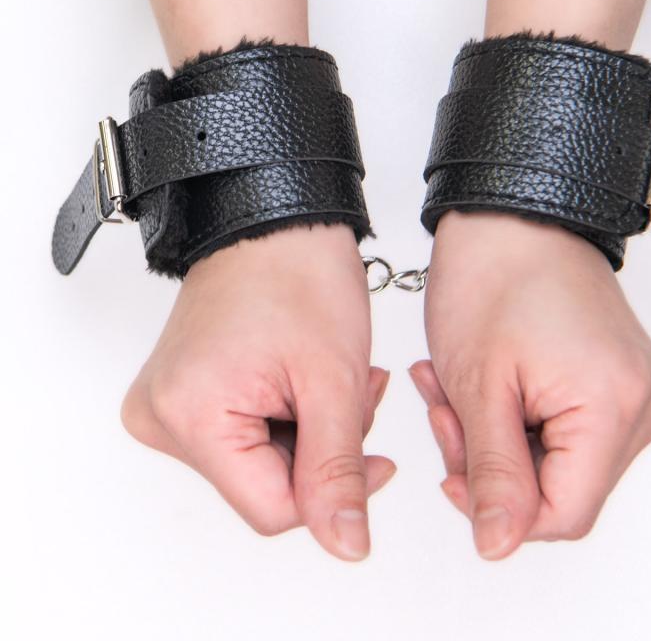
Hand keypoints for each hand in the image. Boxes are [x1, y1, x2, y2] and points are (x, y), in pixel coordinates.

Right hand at [121, 223, 394, 560]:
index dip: (335, 491)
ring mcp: (167, 405)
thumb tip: (346, 545)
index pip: (273, 510)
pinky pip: (245, 435)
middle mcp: (161, 417)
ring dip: (310, 430)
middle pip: (266, 485)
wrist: (275, 220)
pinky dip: (287, 416)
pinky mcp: (183, 394)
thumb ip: (338, 471)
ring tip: (330, 377)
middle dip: (324, 449)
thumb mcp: (333, 381)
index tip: (375, 456)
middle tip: (353, 393)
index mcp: (189, 416)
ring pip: (261, 462)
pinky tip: (305, 378)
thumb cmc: (299, 274)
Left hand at [410, 211, 650, 559]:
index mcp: (616, 405)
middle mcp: (645, 402)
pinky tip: (488, 385)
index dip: (500, 509)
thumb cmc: (492, 274)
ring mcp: (640, 390)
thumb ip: (492, 474)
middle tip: (447, 413)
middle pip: (561, 488)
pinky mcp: (623, 381)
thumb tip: (498, 544)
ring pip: (559, 462)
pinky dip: (519, 419)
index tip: (454, 475)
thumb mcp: (478, 386)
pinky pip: (569, 431)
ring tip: (458, 390)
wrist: (512, 218)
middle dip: (491, 462)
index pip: (564, 514)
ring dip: (498, 438)